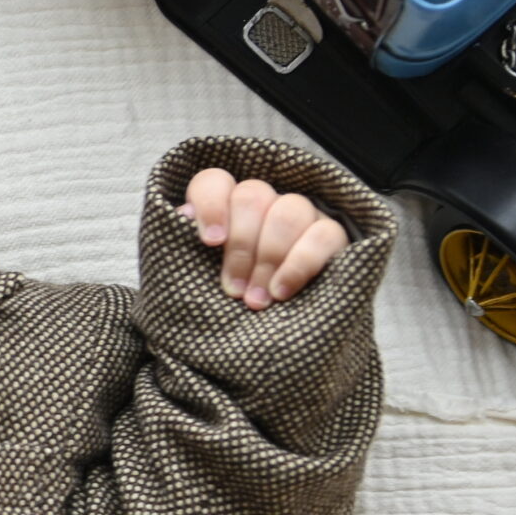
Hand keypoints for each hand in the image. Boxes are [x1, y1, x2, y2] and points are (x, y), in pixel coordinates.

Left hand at [178, 167, 347, 308]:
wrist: (266, 333)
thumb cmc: (223, 299)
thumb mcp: (195, 278)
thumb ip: (186, 248)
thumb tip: (184, 218)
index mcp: (225, 207)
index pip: (214, 182)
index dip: (211, 206)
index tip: (210, 242)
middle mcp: (264, 202)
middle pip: (252, 196)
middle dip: (240, 246)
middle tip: (233, 290)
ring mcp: (300, 214)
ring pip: (289, 212)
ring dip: (269, 259)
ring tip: (256, 300)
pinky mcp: (331, 235)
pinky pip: (325, 234)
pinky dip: (300, 264)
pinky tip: (282, 291)